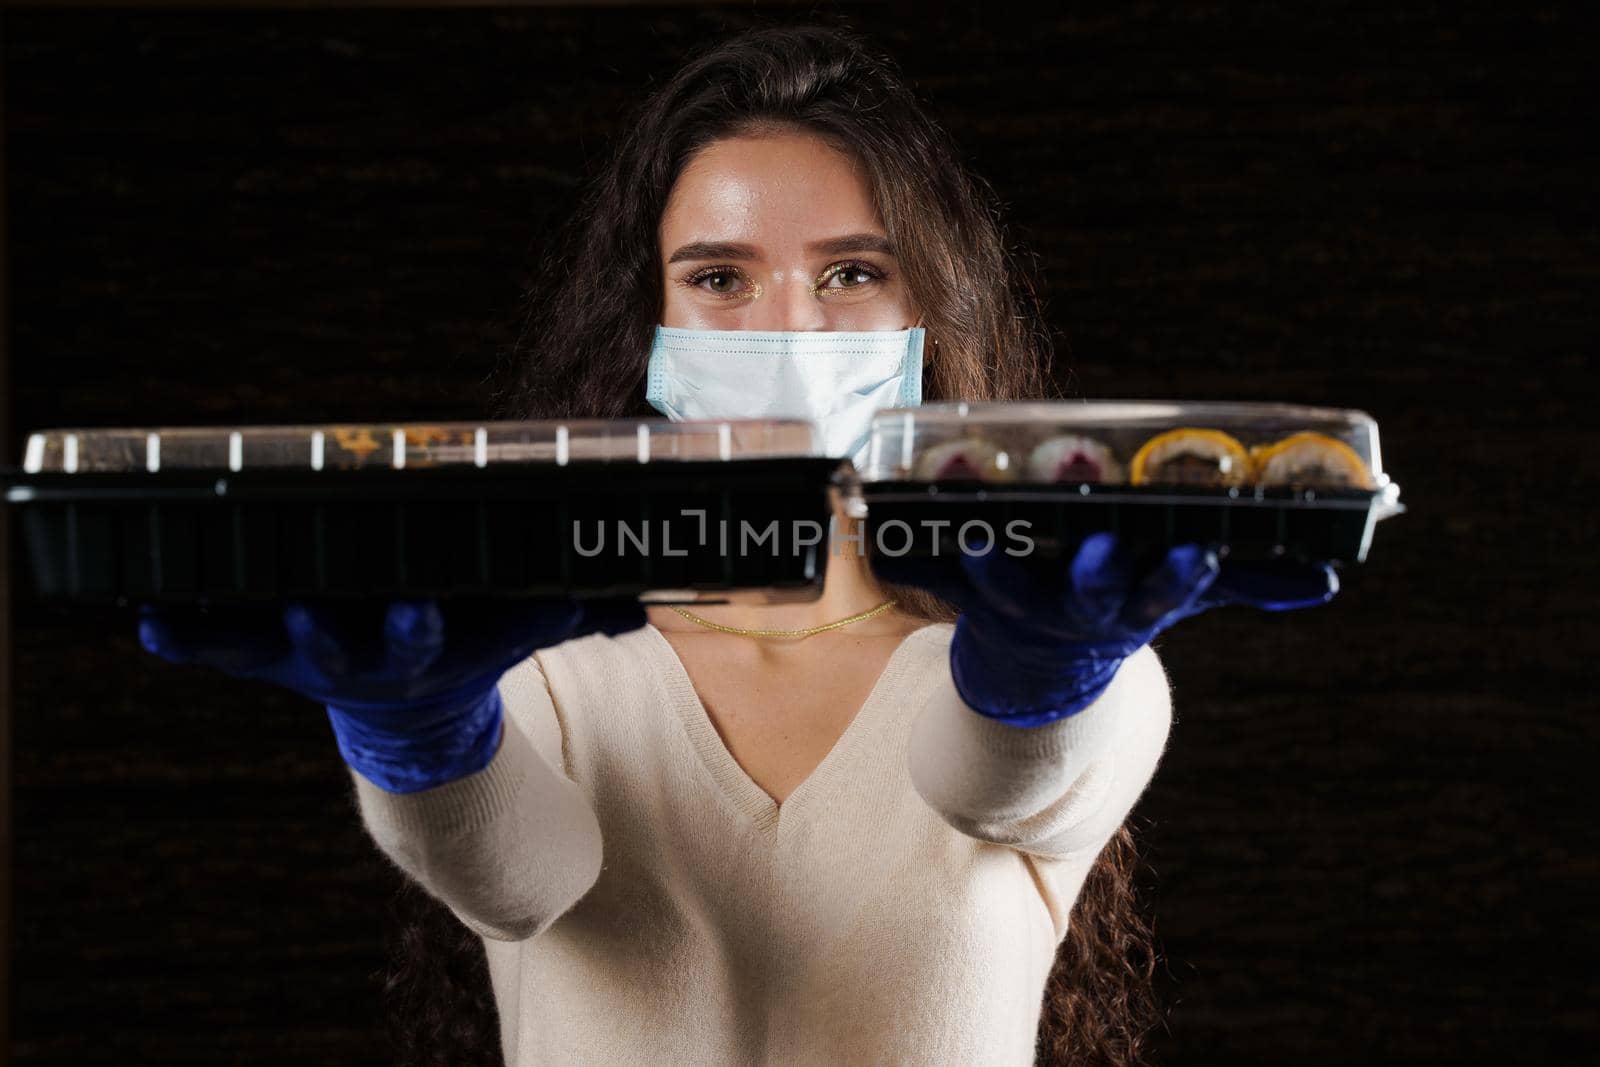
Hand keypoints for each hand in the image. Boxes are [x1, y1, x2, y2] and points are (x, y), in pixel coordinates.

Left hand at [138, 596, 646, 790]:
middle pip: (328, 649)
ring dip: (217, 636)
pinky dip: (175, 635)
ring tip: (164, 616)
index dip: (411, 626)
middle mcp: (349, 658)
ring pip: (251, 648)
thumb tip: (628, 599)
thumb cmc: (461, 647)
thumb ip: (553, 612)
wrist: (407, 713)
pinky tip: (139, 618)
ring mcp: (295, 658)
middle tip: (302, 612)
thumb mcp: (508, 634)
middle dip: (316, 633)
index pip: (414, 638)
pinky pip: (208, 646)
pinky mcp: (256, 653)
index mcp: (412, 651)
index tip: (413, 605)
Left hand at [870, 534, 1337, 726]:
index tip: (1193, 555)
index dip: (1177, 576)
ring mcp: (1016, 599)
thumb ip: (1242, 583)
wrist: (1032, 672)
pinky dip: (901, 552)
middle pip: (1090, 590)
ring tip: (977, 538)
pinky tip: (875, 530)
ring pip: (1006, 580)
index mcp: (1130, 604)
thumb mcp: (1174, 599)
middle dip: (1098, 572)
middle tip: (1097, 551)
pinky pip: (928, 570)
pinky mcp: (960, 589)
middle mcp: (1075, 605)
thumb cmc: (1110, 609)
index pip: (1165, 590)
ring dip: (991, 563)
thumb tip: (1326, 582)